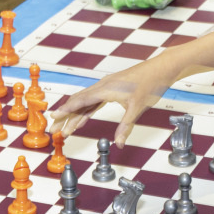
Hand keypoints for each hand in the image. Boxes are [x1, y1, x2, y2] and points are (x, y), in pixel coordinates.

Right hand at [53, 57, 177, 145]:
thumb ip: (125, 126)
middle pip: (78, 102)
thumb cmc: (150, 84)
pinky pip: (93, 102)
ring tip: (64, 130)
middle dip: (65, 117)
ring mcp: (106, 87)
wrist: (159, 69)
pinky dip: (85, 112)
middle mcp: (102, 86)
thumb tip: (119, 144)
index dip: (66, 110)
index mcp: (105, 89)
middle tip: (54, 130)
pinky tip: (81, 121)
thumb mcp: (137, 107)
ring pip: (84, 103)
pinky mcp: (111, 89)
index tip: (53, 118)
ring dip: (73, 116)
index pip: (80, 101)